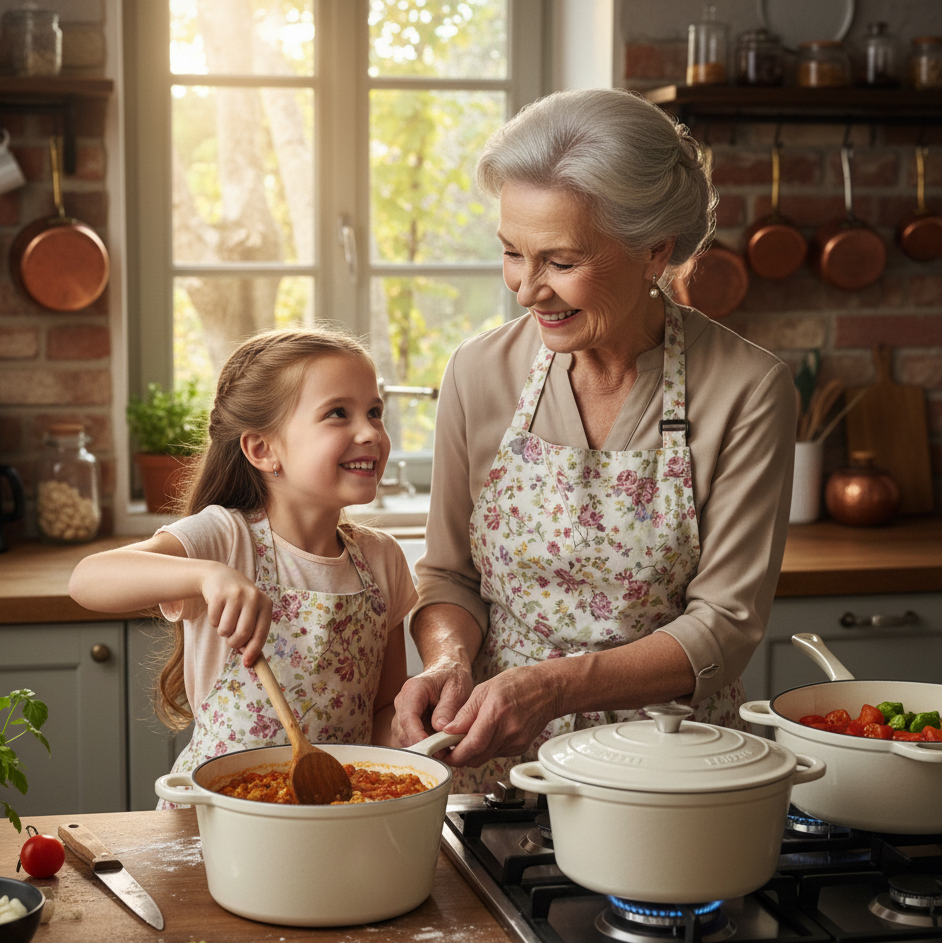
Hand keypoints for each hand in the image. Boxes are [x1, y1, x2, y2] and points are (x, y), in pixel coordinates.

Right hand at [200, 563, 272, 666]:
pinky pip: (214, 621)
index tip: (247, 663)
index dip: (254, 650)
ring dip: (223, 632)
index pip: (261, 633)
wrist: (220, 576)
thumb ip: (252, 632)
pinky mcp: (219, 594)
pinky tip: (218, 610)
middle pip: (243, 634)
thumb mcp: (251, 612)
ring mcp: (236, 594)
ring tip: (225, 620)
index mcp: (266, 604)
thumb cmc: (239, 601)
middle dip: (234, 642)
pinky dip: (214, 622)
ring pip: (226, 630)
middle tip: (231, 639)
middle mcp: (253, 597)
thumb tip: (249, 659)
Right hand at [392, 660, 473, 748]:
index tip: (432, 749)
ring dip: (421, 750)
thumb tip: (440, 729)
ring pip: (403, 741)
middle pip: (402, 733)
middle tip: (444, 754)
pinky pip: (408, 742)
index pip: (407, 718)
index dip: (417, 736)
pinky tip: (438, 749)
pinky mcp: (405, 725)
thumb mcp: (456, 688)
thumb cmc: (452, 676)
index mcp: (413, 690)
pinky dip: (421, 749)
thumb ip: (448, 707)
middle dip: (421, 747)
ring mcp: (401, 715)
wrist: (447, 670)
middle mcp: (402, 703)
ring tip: (444, 751)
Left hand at [439, 665, 558, 768]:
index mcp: (496, 713)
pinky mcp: (520, 748)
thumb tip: (448, 730)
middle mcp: (508, 731)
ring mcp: (516, 742)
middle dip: (458, 756)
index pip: (472, 745)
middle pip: (477, 757)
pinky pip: (496, 754)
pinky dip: (486, 748)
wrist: (548, 689)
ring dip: (472, 752)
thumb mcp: (484, 689)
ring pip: (485, 757)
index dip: (454, 754)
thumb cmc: (518, 683)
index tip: (441, 753)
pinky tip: (488, 733)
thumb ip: (465, 712)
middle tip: (447, 749)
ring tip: (467, 737)